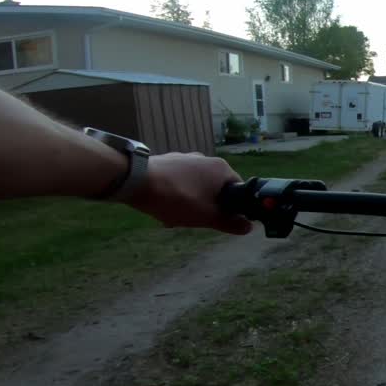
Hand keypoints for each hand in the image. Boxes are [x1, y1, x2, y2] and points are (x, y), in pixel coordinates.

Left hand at [125, 153, 252, 234]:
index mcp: (221, 168)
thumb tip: (248, 227)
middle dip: (206, 207)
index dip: (232, 208)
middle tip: (195, 220)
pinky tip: (164, 205)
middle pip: (215, 189)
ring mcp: (185, 158)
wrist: (136, 180)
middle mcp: (206, 158)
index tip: (220, 220)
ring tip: (175, 216)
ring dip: (189, 203)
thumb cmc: (177, 198)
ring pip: (195, 186)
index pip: (237, 190)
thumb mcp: (207, 217)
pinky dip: (175, 194)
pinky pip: (179, 181)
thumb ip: (229, 223)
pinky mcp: (167, 161)